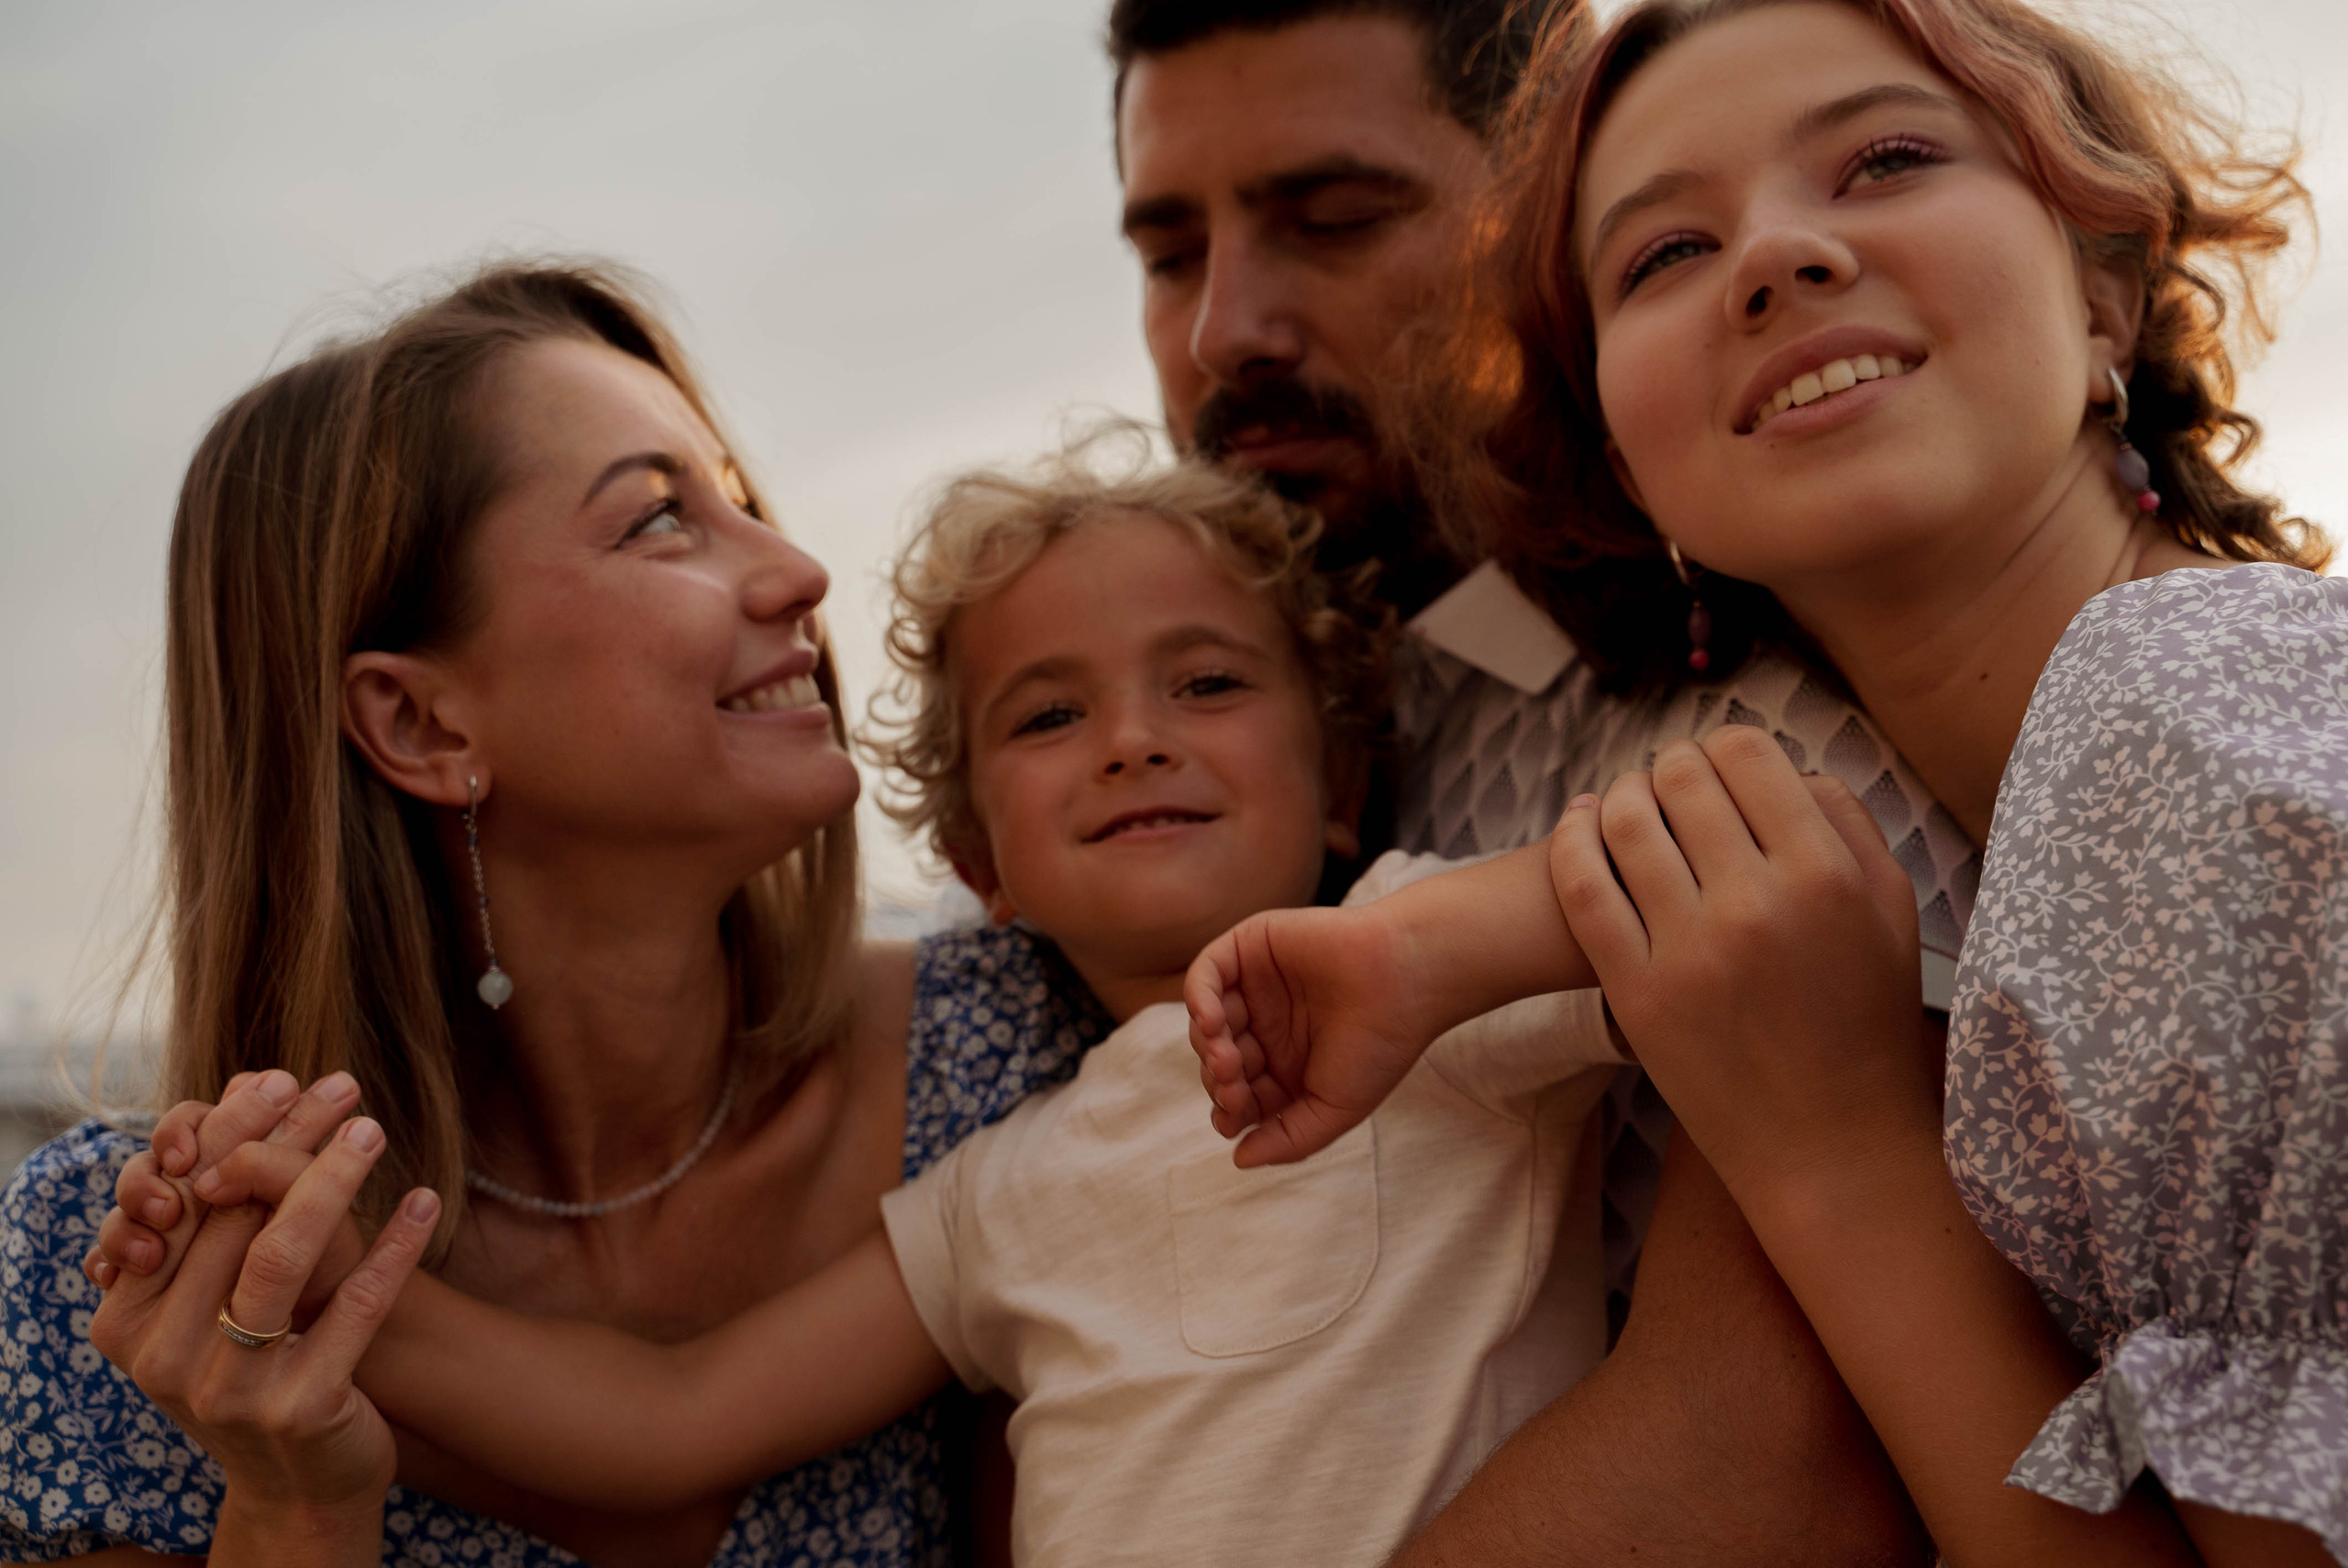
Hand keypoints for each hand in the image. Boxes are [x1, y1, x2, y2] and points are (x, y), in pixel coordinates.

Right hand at [87, 1112, 440, 1532]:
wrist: (302, 1484)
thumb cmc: (261, 1366)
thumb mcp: (219, 1297)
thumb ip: (221, 1213)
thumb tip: (250, 1084)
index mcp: (127, 1321)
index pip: (177, 1202)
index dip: (229, 1134)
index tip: (281, 1078)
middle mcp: (163, 1357)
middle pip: (231, 1219)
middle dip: (288, 1141)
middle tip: (341, 1088)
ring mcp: (228, 1387)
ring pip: (281, 1255)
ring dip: (332, 1180)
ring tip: (373, 1130)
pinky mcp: (300, 1407)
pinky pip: (355, 1307)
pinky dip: (394, 1247)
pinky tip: (425, 1204)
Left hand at [1186, 902, 1445, 1166]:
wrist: (1406, 980)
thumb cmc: (1379, 1045)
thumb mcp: (1335, 1110)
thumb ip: (1288, 1140)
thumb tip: (1239, 1160)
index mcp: (1287, 1065)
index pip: (1239, 1093)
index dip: (1228, 1110)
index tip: (1233, 1120)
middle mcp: (1268, 1026)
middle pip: (1217, 1060)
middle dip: (1219, 1081)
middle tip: (1235, 1087)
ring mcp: (1257, 986)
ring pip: (1206, 1021)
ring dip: (1206, 1046)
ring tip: (1228, 1060)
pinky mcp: (1252, 946)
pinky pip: (1206, 974)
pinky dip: (1198, 999)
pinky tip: (1212, 1023)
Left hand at [1549, 727, 1934, 1211]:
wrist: (1832, 1148)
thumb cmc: (1867, 1025)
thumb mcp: (1891, 913)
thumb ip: (1848, 824)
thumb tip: (1790, 765)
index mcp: (1825, 873)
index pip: (1746, 754)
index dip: (1723, 748)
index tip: (1717, 768)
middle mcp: (1755, 902)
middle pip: (1679, 777)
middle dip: (1669, 769)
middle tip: (1668, 785)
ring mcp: (1689, 949)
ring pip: (1623, 821)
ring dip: (1619, 797)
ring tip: (1625, 805)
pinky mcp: (1635, 990)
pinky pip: (1581, 885)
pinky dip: (1572, 840)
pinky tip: (1581, 828)